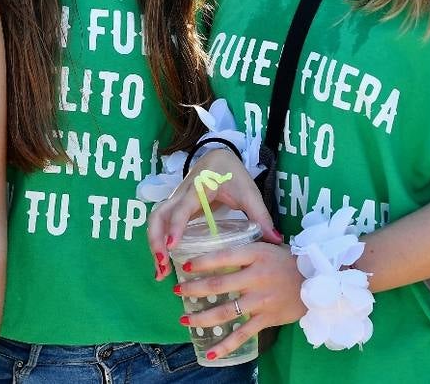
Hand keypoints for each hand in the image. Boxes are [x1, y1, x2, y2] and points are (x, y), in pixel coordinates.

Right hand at [147, 150, 280, 279]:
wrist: (219, 156)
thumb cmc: (233, 173)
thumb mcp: (249, 192)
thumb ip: (261, 216)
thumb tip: (276, 241)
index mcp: (198, 188)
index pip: (181, 207)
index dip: (175, 226)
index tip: (172, 247)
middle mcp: (180, 194)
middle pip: (158, 216)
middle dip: (156, 241)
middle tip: (163, 267)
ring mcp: (175, 200)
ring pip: (155, 221)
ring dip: (154, 245)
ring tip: (161, 272)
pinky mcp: (175, 207)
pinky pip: (160, 224)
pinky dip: (158, 242)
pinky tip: (164, 263)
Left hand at [175, 240, 305, 359]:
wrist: (319, 281)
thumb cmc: (287, 260)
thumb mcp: (266, 246)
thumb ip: (243, 249)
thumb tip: (215, 241)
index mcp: (255, 255)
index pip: (224, 256)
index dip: (203, 261)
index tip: (185, 265)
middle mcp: (256, 277)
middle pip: (219, 284)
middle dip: (194, 289)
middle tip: (177, 291)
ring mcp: (261, 300)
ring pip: (226, 311)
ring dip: (202, 317)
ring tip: (184, 319)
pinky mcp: (267, 319)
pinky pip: (243, 334)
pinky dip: (226, 345)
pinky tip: (210, 351)